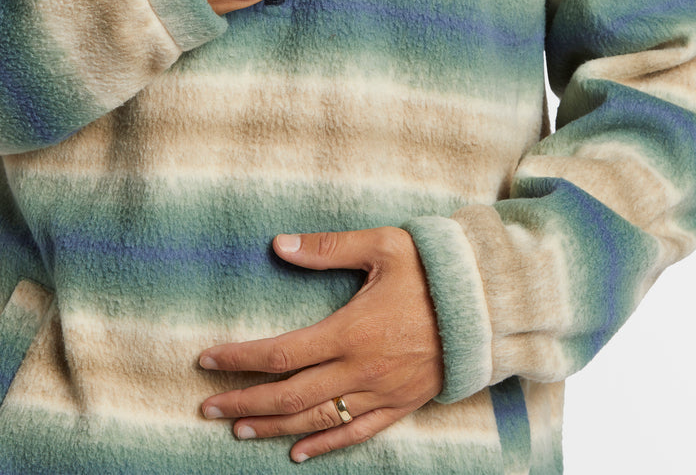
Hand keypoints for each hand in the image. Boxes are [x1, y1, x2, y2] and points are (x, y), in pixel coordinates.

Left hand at [199, 227, 442, 462]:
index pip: (280, 353)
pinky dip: (324, 444)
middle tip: (206, 407)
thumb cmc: (433, 269)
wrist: (489, 306)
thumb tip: (278, 243)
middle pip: (289, 395)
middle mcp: (360, 369)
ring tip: (239, 428)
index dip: (240, 359)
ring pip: (316, 419)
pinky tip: (298, 451)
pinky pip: (356, 433)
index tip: (207, 358)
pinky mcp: (400, 404)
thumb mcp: (382, 246)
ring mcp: (381, 392)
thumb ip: (327, 247)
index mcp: (350, 330)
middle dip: (243, 401)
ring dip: (274, 426)